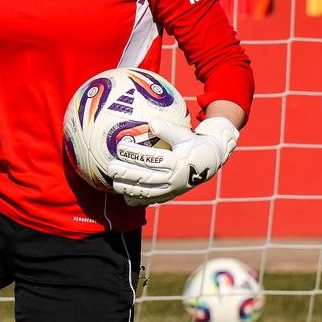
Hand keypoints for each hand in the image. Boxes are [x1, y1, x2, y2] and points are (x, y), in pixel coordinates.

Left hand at [103, 115, 239, 206]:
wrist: (210, 161)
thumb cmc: (193, 143)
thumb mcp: (184, 134)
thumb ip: (168, 129)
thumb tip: (151, 122)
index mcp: (177, 162)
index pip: (151, 159)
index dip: (134, 154)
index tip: (120, 147)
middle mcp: (174, 178)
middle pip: (146, 178)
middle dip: (126, 173)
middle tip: (110, 167)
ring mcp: (172, 189)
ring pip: (147, 192)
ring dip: (129, 188)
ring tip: (113, 182)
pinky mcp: (171, 195)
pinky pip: (153, 200)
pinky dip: (139, 200)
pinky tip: (126, 197)